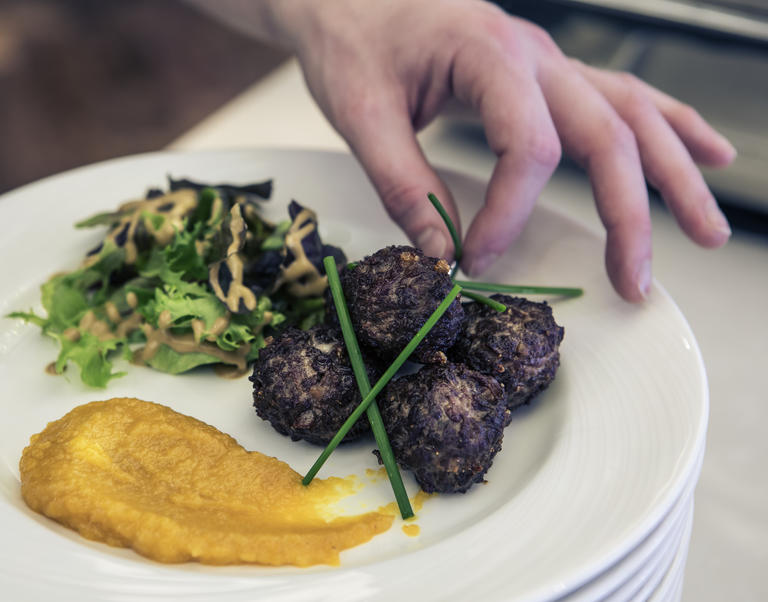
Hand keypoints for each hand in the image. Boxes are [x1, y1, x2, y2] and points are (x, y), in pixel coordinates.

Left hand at [272, 0, 735, 300]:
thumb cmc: (354, 41)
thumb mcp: (362, 114)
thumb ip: (403, 186)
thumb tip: (442, 254)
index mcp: (488, 55)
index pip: (528, 146)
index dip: (508, 213)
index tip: (476, 256)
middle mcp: (535, 54)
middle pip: (606, 134)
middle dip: (628, 214)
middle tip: (635, 281)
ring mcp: (550, 61)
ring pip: (632, 115)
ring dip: (674, 175)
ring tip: (707, 233)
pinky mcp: (549, 73)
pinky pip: (624, 96)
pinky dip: (670, 126)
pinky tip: (709, 153)